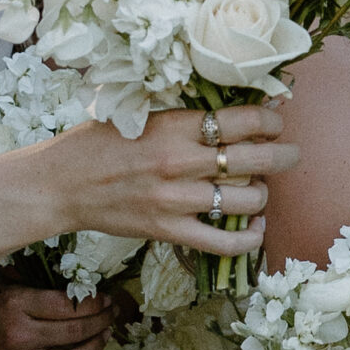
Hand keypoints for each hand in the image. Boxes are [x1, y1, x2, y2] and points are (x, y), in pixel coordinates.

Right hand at [0, 283, 110, 349]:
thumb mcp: (6, 287)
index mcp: (17, 303)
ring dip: (96, 346)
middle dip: (101, 321)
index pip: (68, 305)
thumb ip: (39, 285)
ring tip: (107, 332)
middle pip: (75, 331)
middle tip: (113, 312)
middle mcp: (20, 332)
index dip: (93, 302)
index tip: (106, 297)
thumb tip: (80, 280)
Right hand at [35, 103, 297, 256]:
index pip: (243, 120)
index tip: (277, 121)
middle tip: (290, 154)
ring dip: (263, 195)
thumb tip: (234, 108)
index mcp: (174, 127)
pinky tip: (256, 226)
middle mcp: (180, 163)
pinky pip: (223, 242)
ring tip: (260, 189)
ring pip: (246, 200)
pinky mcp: (167, 231)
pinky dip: (249, 238)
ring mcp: (175, 201)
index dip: (271, 120)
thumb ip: (184, 113)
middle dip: (283, 156)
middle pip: (254, 160)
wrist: (59, 184)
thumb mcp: (140, 114)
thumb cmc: (98, 143)